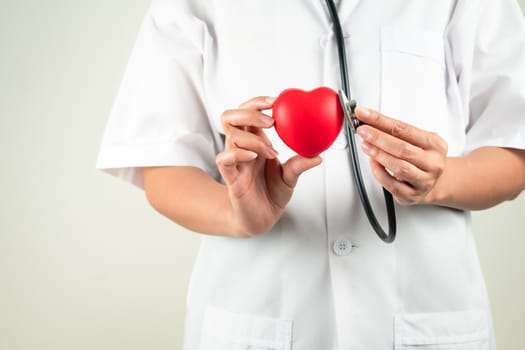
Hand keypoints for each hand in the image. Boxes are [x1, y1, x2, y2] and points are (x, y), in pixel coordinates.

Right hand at [215, 96, 321, 236]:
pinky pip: (224, 158)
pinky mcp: (230, 177)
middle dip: (250, 112)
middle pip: (231, 117)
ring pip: (231, 135)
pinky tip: (253, 156)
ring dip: (253, 138)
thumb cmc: (270, 194)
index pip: (247, 112)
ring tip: (271, 150)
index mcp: (255, 141)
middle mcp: (242, 148)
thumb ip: (300, 164)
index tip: (276, 101)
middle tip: (271, 120)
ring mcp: (235, 161)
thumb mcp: (290, 177)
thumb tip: (317, 155)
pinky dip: (237, 153)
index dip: (257, 103)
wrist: (261, 219)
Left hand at [355, 107, 447, 204]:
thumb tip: (370, 122)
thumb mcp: (417, 141)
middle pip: (402, 148)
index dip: (381, 120)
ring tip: (366, 145)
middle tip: (363, 130)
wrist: (434, 183)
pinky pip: (391, 184)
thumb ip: (396, 132)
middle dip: (378, 138)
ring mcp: (424, 181)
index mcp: (435, 145)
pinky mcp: (411, 195)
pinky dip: (379, 171)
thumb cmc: (422, 158)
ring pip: (399, 167)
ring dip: (378, 154)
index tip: (365, 114)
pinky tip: (373, 162)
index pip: (404, 129)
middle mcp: (433, 163)